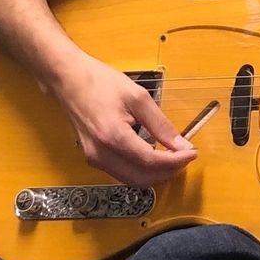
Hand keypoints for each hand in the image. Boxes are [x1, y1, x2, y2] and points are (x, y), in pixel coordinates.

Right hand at [54, 56, 196, 188]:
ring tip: (171, 157)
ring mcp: (94, 159)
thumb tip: (181, 144)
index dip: (175, 161)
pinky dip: (141, 170)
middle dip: (168, 171)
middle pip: (142, 178)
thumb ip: (161, 124)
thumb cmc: (99, 82)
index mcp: (113, 137)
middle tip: (184, 156)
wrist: (68, 80)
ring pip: (132, 180)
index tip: (192, 153)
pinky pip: (122, 173)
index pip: (151, 162)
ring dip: (155, 173)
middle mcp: (101, 154)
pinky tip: (152, 156)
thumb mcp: (138, 98)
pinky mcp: (93, 158)